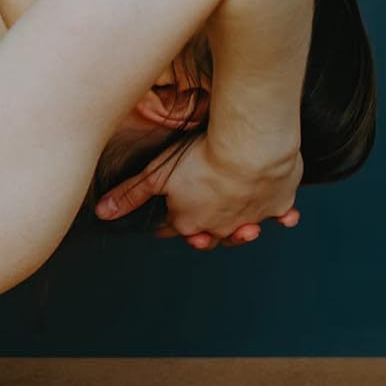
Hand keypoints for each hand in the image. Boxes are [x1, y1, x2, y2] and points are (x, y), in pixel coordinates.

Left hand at [95, 132, 302, 250]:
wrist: (248, 150)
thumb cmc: (199, 159)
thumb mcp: (156, 175)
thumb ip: (131, 195)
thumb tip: (102, 213)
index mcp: (190, 222)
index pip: (173, 229)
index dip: (167, 224)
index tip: (165, 223)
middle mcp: (221, 227)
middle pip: (210, 235)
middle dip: (203, 232)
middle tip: (200, 227)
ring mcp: (252, 218)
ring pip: (245, 230)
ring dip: (241, 229)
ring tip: (241, 226)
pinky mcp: (278, 204)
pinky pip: (281, 215)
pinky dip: (281, 216)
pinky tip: (283, 217)